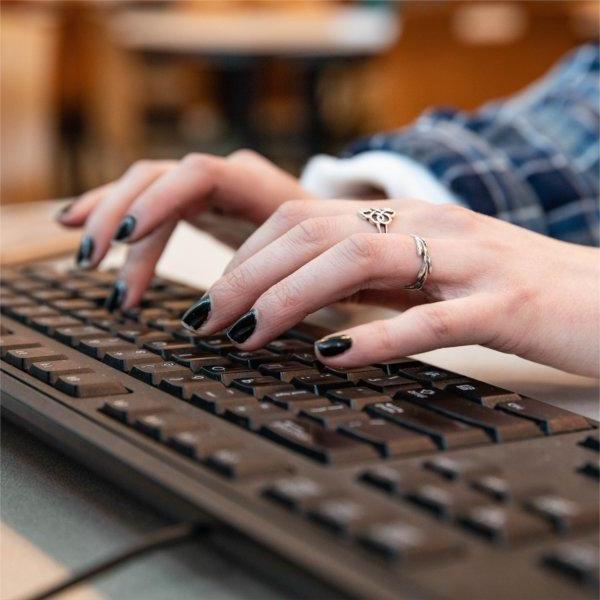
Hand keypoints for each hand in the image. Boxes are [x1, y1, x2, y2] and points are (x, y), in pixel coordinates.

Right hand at [57, 150, 311, 307]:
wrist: (337, 232)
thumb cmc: (329, 252)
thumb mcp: (315, 264)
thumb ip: (284, 281)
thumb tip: (242, 326)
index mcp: (259, 185)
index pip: (198, 176)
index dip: (159, 202)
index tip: (129, 238)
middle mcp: (227, 177)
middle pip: (157, 178)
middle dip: (120, 218)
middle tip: (94, 262)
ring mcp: (209, 188)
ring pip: (143, 187)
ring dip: (108, 219)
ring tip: (84, 255)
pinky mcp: (198, 203)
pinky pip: (146, 200)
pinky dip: (112, 212)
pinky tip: (76, 222)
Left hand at [186, 199, 598, 377]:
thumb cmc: (511, 289)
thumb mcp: (428, 273)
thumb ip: (373, 280)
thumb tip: (304, 302)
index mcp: (408, 217)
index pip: (306, 218)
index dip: (249, 256)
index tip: (215, 297)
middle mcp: (429, 226)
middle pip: (315, 234)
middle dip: (246, 278)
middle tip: (205, 321)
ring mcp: (467, 262)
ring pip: (359, 263)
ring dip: (290, 300)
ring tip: (247, 336)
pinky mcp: (503, 305)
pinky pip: (430, 318)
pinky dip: (374, 336)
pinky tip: (332, 356)